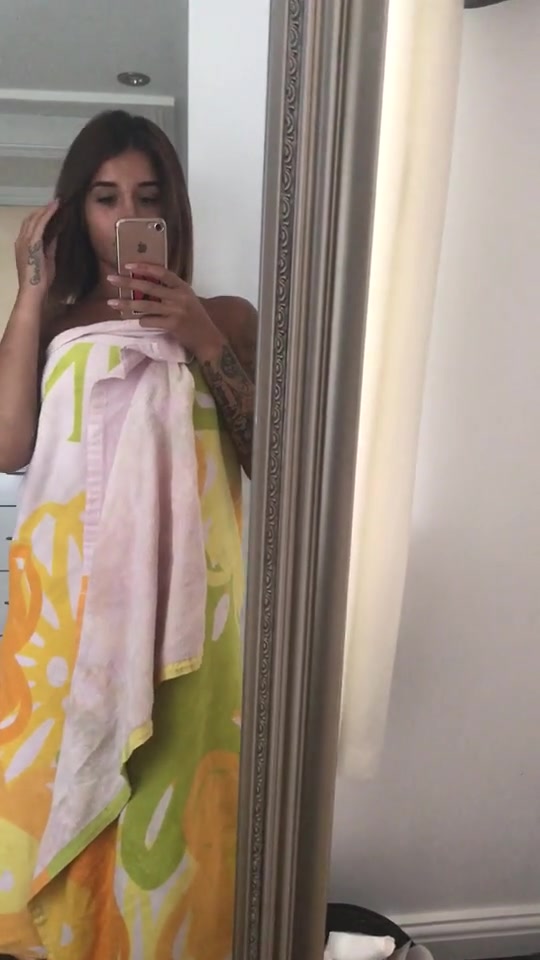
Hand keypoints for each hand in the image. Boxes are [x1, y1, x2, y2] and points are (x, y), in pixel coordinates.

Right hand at [15, 201, 58, 303]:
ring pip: (34, 219)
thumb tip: (55, 235)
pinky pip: (40, 224)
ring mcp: (25, 241)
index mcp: (22, 245)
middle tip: (55, 204)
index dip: (39, 216)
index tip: (50, 210)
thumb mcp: (47, 260)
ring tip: (56, 203)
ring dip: (45, 210)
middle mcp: (21, 240)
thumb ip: (50, 247)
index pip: (29, 226)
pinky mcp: (32, 243)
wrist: (33, 291)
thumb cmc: (40, 280)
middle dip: (42, 210)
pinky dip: (47, 214)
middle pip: (30, 220)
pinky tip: (55, 208)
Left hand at [107, 264, 222, 359]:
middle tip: (111, 279)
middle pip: (149, 287)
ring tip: (111, 302)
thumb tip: (145, 285)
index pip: (162, 272)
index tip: (128, 266)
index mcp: (182, 287)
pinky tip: (138, 322)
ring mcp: (176, 311)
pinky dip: (142, 321)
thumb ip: (171, 291)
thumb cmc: (195, 318)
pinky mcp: (172, 325)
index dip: (144, 267)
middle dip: (127, 282)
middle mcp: (179, 296)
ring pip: (145, 305)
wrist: (207, 338)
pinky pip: (149, 321)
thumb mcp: (187, 299)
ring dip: (126, 304)